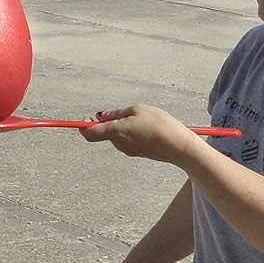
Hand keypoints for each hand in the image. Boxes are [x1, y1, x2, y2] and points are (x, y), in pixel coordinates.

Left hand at [80, 105, 196, 164]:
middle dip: (110, 121)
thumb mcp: (137, 110)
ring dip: (123, 125)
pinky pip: (128, 139)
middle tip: (126, 112)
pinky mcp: (137, 152)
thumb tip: (101, 117)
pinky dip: (132, 132)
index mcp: (115, 132)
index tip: (86, 117)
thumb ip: (117, 113)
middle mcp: (119, 144)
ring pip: (117, 135)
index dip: (83, 125)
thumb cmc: (160, 125)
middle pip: (104, 132)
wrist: (180, 147)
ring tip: (143, 119)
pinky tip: (148, 128)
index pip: (89, 133)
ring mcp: (128, 150)